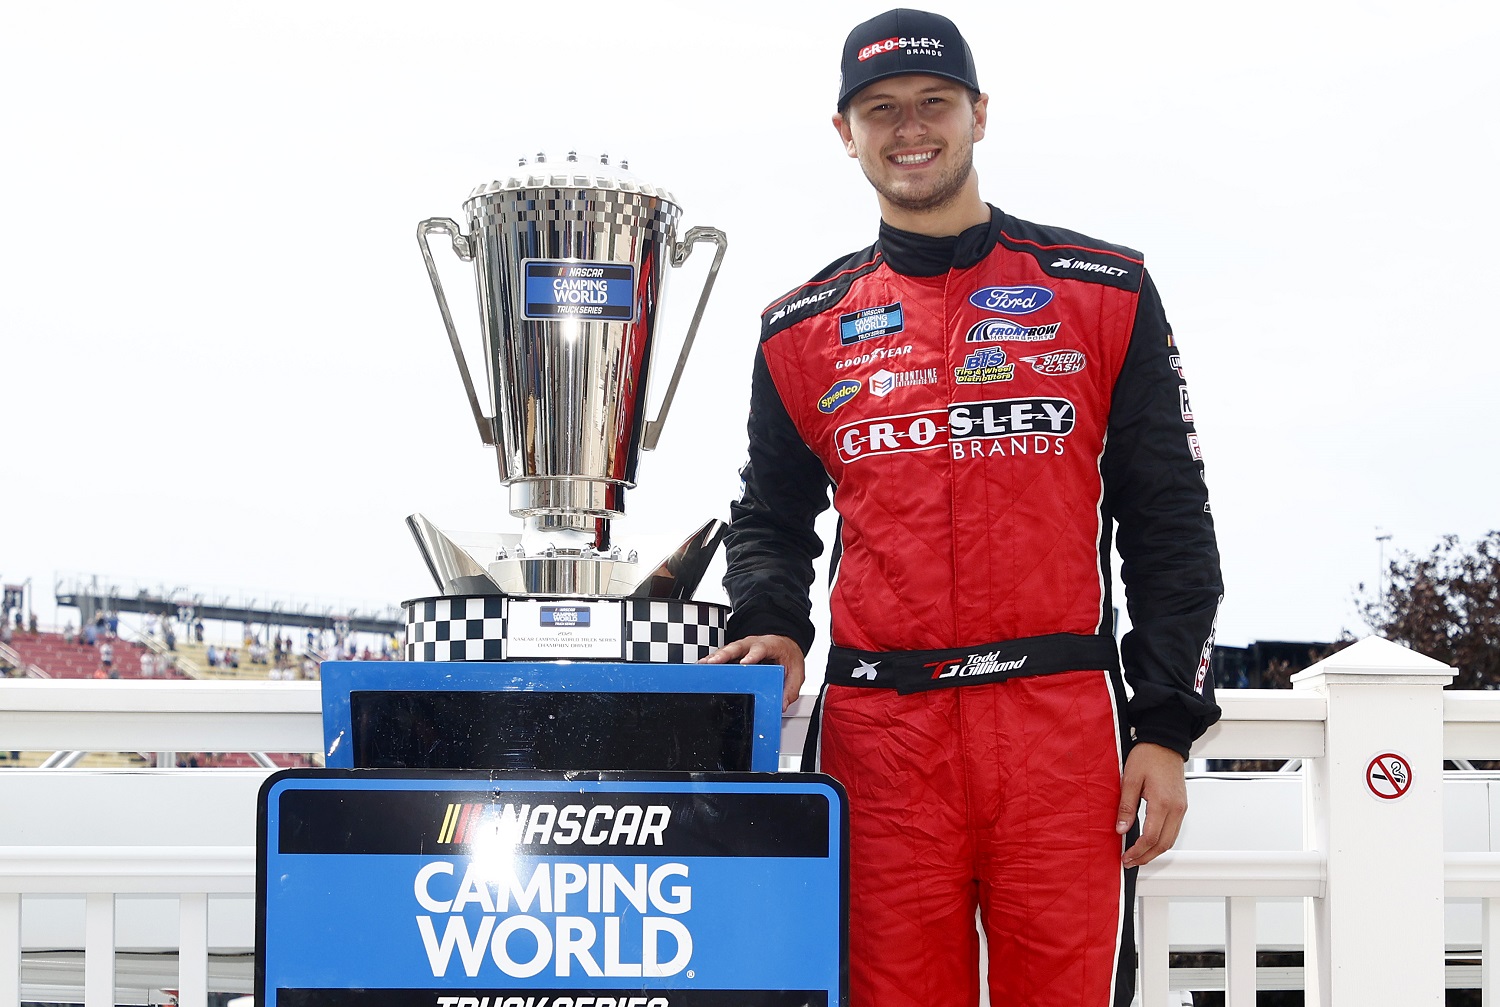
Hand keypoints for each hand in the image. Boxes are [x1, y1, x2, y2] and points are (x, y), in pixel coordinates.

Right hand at [699, 634, 805, 711]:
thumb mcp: (796, 672)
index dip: (752, 656)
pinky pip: (722, 655)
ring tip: (702, 665)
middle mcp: (753, 644)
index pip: (760, 649)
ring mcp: (742, 647)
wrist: (785, 645)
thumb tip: (781, 704)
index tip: (745, 662)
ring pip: (726, 650)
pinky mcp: (735, 653)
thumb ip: (790, 688)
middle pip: (737, 647)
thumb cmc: (787, 656)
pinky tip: (702, 667)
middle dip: (724, 655)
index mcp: (770, 646)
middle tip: (714, 662)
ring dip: (714, 657)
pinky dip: (712, 660)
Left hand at [1117, 741, 1187, 867]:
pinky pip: (1174, 830)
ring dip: (1155, 851)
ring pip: (1171, 839)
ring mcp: (1181, 808)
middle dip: (1146, 857)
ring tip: (1138, 856)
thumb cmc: (1147, 756)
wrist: (1165, 742)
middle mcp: (1176, 809)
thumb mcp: (1130, 779)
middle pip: (1164, 844)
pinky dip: (1162, 841)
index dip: (1137, 851)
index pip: (1151, 837)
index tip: (1125, 857)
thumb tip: (1121, 829)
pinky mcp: (1181, 806)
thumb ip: (1126, 806)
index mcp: (1162, 802)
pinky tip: (1149, 842)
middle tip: (1130, 862)